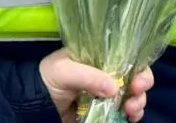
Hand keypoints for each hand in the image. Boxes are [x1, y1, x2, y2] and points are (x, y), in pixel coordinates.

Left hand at [39, 49, 153, 121]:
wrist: (34, 103)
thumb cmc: (47, 78)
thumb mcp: (64, 70)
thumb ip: (88, 76)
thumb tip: (115, 88)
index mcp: (98, 58)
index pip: (126, 58)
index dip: (138, 68)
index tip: (138, 81)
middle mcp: (107, 74)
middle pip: (135, 78)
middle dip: (141, 88)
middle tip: (136, 96)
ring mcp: (106, 94)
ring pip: (133, 97)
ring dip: (138, 104)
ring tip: (131, 112)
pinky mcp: (104, 111)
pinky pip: (123, 113)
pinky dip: (131, 116)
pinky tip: (129, 118)